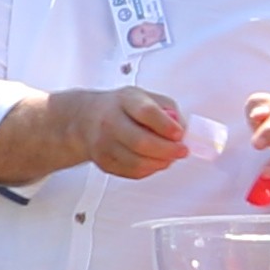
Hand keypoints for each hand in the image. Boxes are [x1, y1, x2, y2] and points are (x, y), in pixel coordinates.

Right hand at [51, 85, 192, 181]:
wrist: (87, 118)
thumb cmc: (122, 107)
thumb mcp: (147, 97)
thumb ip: (169, 111)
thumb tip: (182, 132)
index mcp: (126, 100)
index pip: (146, 112)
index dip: (166, 126)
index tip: (179, 134)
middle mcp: (111, 121)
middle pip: (140, 142)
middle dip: (167, 150)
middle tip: (181, 151)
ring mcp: (104, 144)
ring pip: (137, 162)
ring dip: (160, 163)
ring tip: (169, 157)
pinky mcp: (103, 162)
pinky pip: (132, 173)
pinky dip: (149, 170)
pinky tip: (154, 161)